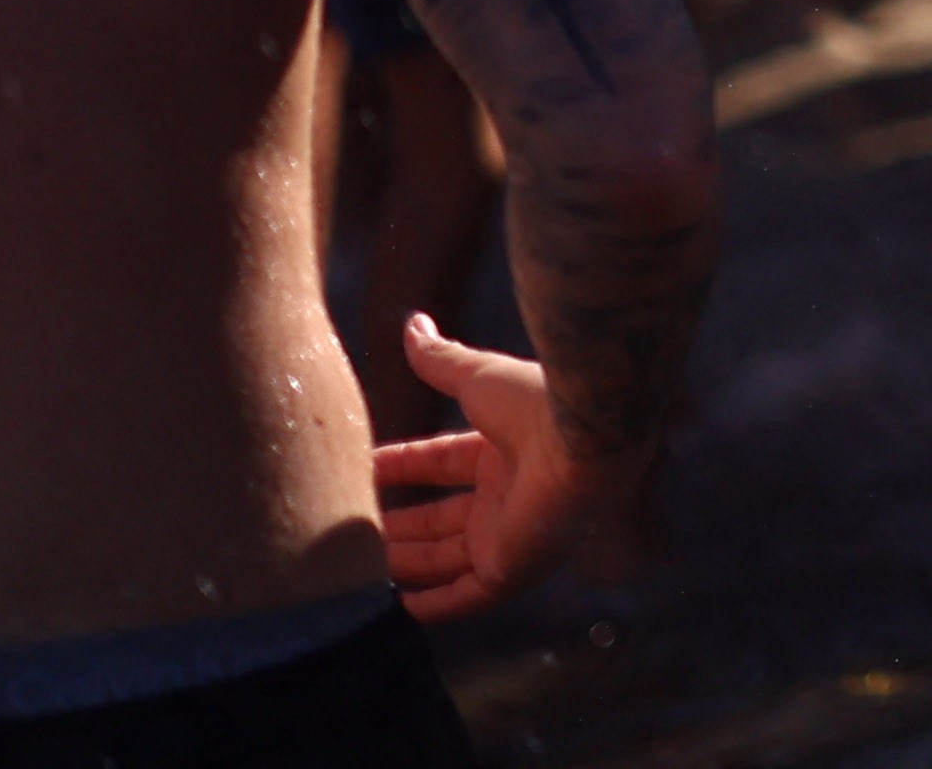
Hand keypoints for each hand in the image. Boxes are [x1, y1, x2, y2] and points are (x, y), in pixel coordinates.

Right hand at [377, 312, 598, 621]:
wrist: (583, 435)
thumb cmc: (537, 401)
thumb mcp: (476, 378)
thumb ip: (441, 360)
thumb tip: (412, 324)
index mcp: (505, 448)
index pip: (441, 463)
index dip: (400, 468)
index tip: (357, 472)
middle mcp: (509, 494)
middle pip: (440, 517)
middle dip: (397, 525)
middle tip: (347, 529)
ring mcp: (510, 534)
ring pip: (445, 558)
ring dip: (404, 563)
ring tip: (354, 568)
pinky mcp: (512, 569)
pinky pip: (466, 596)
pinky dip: (435, 605)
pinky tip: (398, 607)